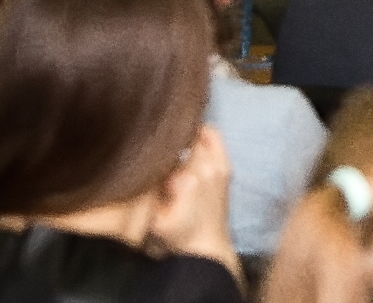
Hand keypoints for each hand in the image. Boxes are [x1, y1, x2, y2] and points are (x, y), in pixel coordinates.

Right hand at [150, 125, 240, 281]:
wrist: (206, 245)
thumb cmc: (178, 234)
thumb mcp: (155, 219)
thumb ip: (150, 192)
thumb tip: (147, 167)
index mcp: (186, 180)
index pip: (164, 153)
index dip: (150, 153)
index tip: (141, 155)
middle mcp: (205, 169)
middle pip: (180, 142)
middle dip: (166, 144)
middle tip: (153, 149)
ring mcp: (218, 166)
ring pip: (196, 137)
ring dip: (182, 137)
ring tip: (168, 141)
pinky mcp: (225, 167)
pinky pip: (214, 138)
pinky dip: (202, 132)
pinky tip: (189, 132)